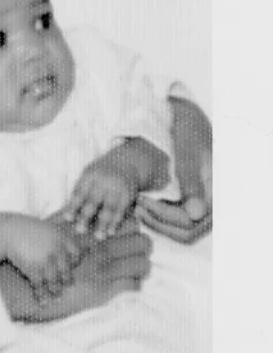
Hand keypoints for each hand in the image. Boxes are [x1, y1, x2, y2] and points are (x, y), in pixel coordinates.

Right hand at [0, 223, 151, 322]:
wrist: (22, 276)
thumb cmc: (33, 252)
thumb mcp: (51, 229)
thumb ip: (66, 219)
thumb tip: (73, 211)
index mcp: (93, 233)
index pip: (130, 224)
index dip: (134, 230)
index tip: (129, 236)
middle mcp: (102, 249)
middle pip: (143, 243)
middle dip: (144, 248)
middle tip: (137, 254)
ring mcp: (103, 270)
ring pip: (142, 266)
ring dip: (141, 268)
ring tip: (134, 272)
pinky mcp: (101, 290)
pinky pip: (131, 286)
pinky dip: (131, 286)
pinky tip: (123, 286)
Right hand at [3, 216, 82, 301]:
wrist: (6, 231)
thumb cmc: (25, 229)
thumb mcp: (46, 228)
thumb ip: (58, 236)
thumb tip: (73, 243)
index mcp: (61, 238)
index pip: (76, 255)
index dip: (73, 263)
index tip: (69, 267)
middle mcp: (56, 250)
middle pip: (66, 271)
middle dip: (66, 280)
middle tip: (65, 285)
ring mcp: (45, 260)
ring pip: (55, 281)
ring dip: (55, 290)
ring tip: (54, 293)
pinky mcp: (33, 268)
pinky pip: (39, 285)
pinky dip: (40, 295)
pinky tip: (41, 301)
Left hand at [61, 152, 139, 239]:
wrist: (128, 160)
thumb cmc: (102, 173)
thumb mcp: (90, 174)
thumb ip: (80, 191)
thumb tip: (63, 214)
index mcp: (89, 174)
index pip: (79, 192)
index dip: (73, 205)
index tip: (67, 218)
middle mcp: (104, 180)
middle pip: (93, 200)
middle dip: (86, 216)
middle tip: (79, 230)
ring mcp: (117, 187)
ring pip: (109, 208)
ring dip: (103, 224)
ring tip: (98, 237)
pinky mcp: (128, 194)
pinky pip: (121, 210)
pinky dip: (116, 222)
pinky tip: (111, 231)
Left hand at [139, 97, 211, 242]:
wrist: (186, 121)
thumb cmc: (187, 132)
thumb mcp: (187, 153)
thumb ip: (191, 182)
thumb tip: (196, 214)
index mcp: (216, 192)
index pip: (191, 221)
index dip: (164, 216)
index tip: (141, 200)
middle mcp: (213, 203)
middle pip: (187, 231)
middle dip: (159, 222)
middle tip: (135, 206)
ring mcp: (204, 206)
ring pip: (181, 230)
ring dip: (157, 222)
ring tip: (136, 205)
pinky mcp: (192, 203)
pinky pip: (177, 221)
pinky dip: (159, 216)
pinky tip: (142, 203)